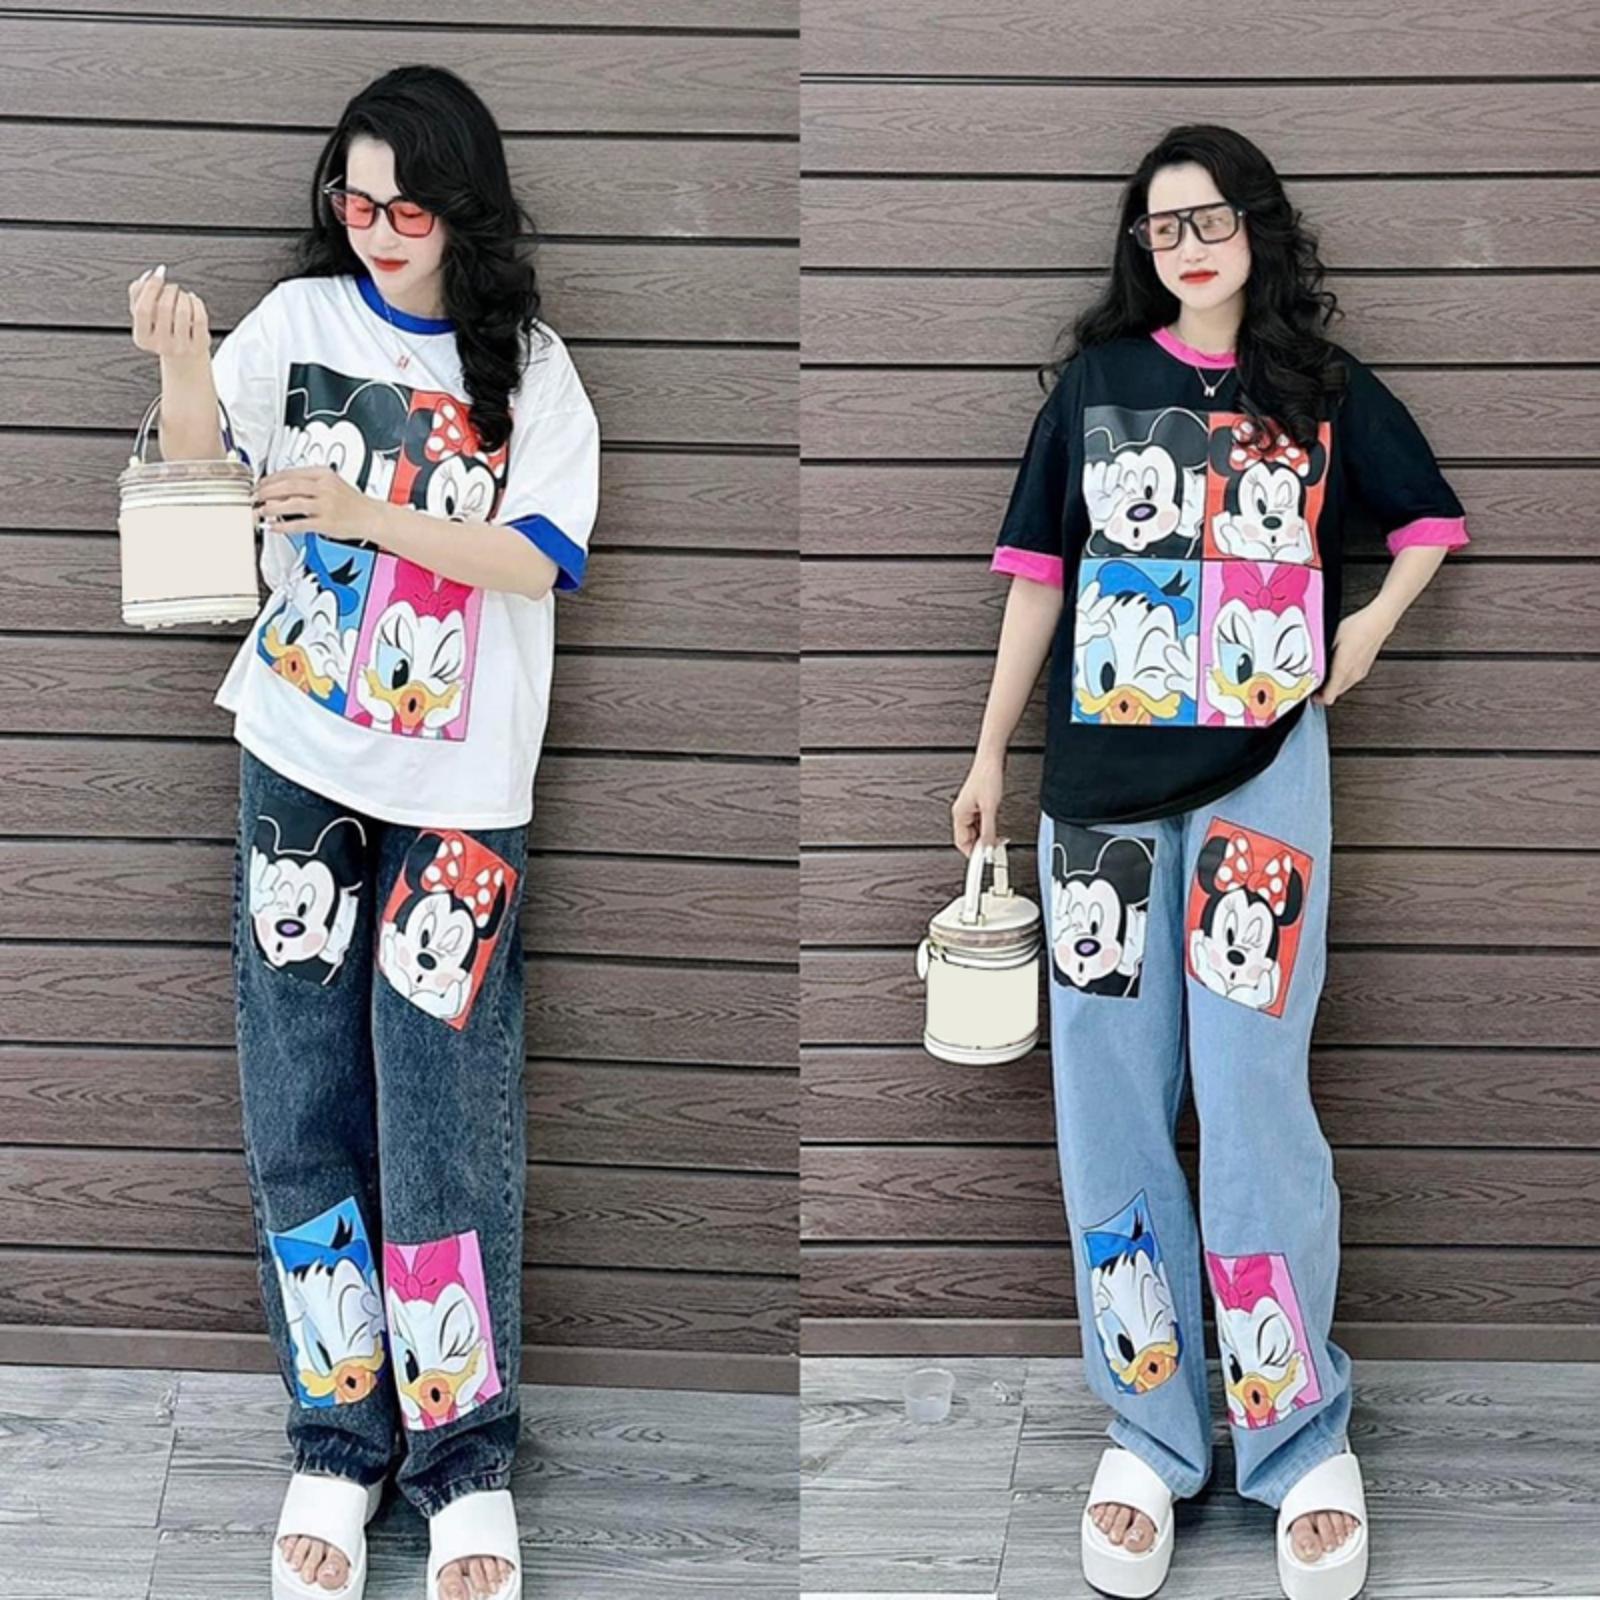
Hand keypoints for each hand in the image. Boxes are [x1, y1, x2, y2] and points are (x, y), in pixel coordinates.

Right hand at [128, 265, 210, 360]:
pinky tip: (193, 300)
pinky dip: (196, 303)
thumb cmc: (162, 330)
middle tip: (173, 288)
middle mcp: (161, 346)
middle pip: (164, 307)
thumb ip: (138, 293)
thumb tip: (150, 275)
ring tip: (182, 295)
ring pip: (182, 310)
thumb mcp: (144, 316)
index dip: (150, 287)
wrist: (184, 357)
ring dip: (183, 295)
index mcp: (142, 338)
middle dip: (169, 290)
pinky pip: (199, 317)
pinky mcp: (199, 346)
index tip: (159, 273)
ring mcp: (182, 348)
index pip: (142, 308)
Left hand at [253, 467, 382, 545]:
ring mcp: (326, 506)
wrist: (372, 516)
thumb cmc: (352, 502)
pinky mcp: (326, 523)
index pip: (290, 473)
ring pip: (292, 503)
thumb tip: (282, 488)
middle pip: (288, 486)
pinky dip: (283, 526)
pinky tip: (274, 527)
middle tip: (255, 496)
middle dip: (267, 491)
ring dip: (272, 507)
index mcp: (323, 474)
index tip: (259, 484)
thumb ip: (308, 483)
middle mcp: (324, 488)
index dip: (270, 479)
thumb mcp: (332, 483)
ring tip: (260, 511)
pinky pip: (300, 524)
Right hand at [952, 752, 1003, 855]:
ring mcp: (969, 808)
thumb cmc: (987, 776)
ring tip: (998, 839)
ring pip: (975, 831)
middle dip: (981, 845)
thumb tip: (987, 847)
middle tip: (994, 850)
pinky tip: (996, 828)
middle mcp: (962, 812)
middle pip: (968, 839)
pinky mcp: (977, 804)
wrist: (991, 759)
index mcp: (959, 814)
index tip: (983, 862)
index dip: (972, 855)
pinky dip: (988, 828)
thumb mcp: (990, 808)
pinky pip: (980, 823)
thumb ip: (988, 830)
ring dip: (986, 836)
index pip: (962, 843)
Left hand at [1313, 600, 1393, 706]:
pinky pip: (1349, 679)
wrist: (1377, 622)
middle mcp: (1353, 675)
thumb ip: (1320, 655)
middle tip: (1314, 683)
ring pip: (1342, 687)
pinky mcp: (1364, 669)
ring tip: (1323, 674)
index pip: (1329, 697)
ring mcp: (1360, 673)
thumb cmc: (1356, 628)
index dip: (1317, 699)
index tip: (1309, 693)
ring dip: (1332, 684)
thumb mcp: (1330, 639)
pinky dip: (1340, 678)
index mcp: (1342, 670)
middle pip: (1335, 694)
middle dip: (1323, 691)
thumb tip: (1310, 663)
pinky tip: (1336, 666)